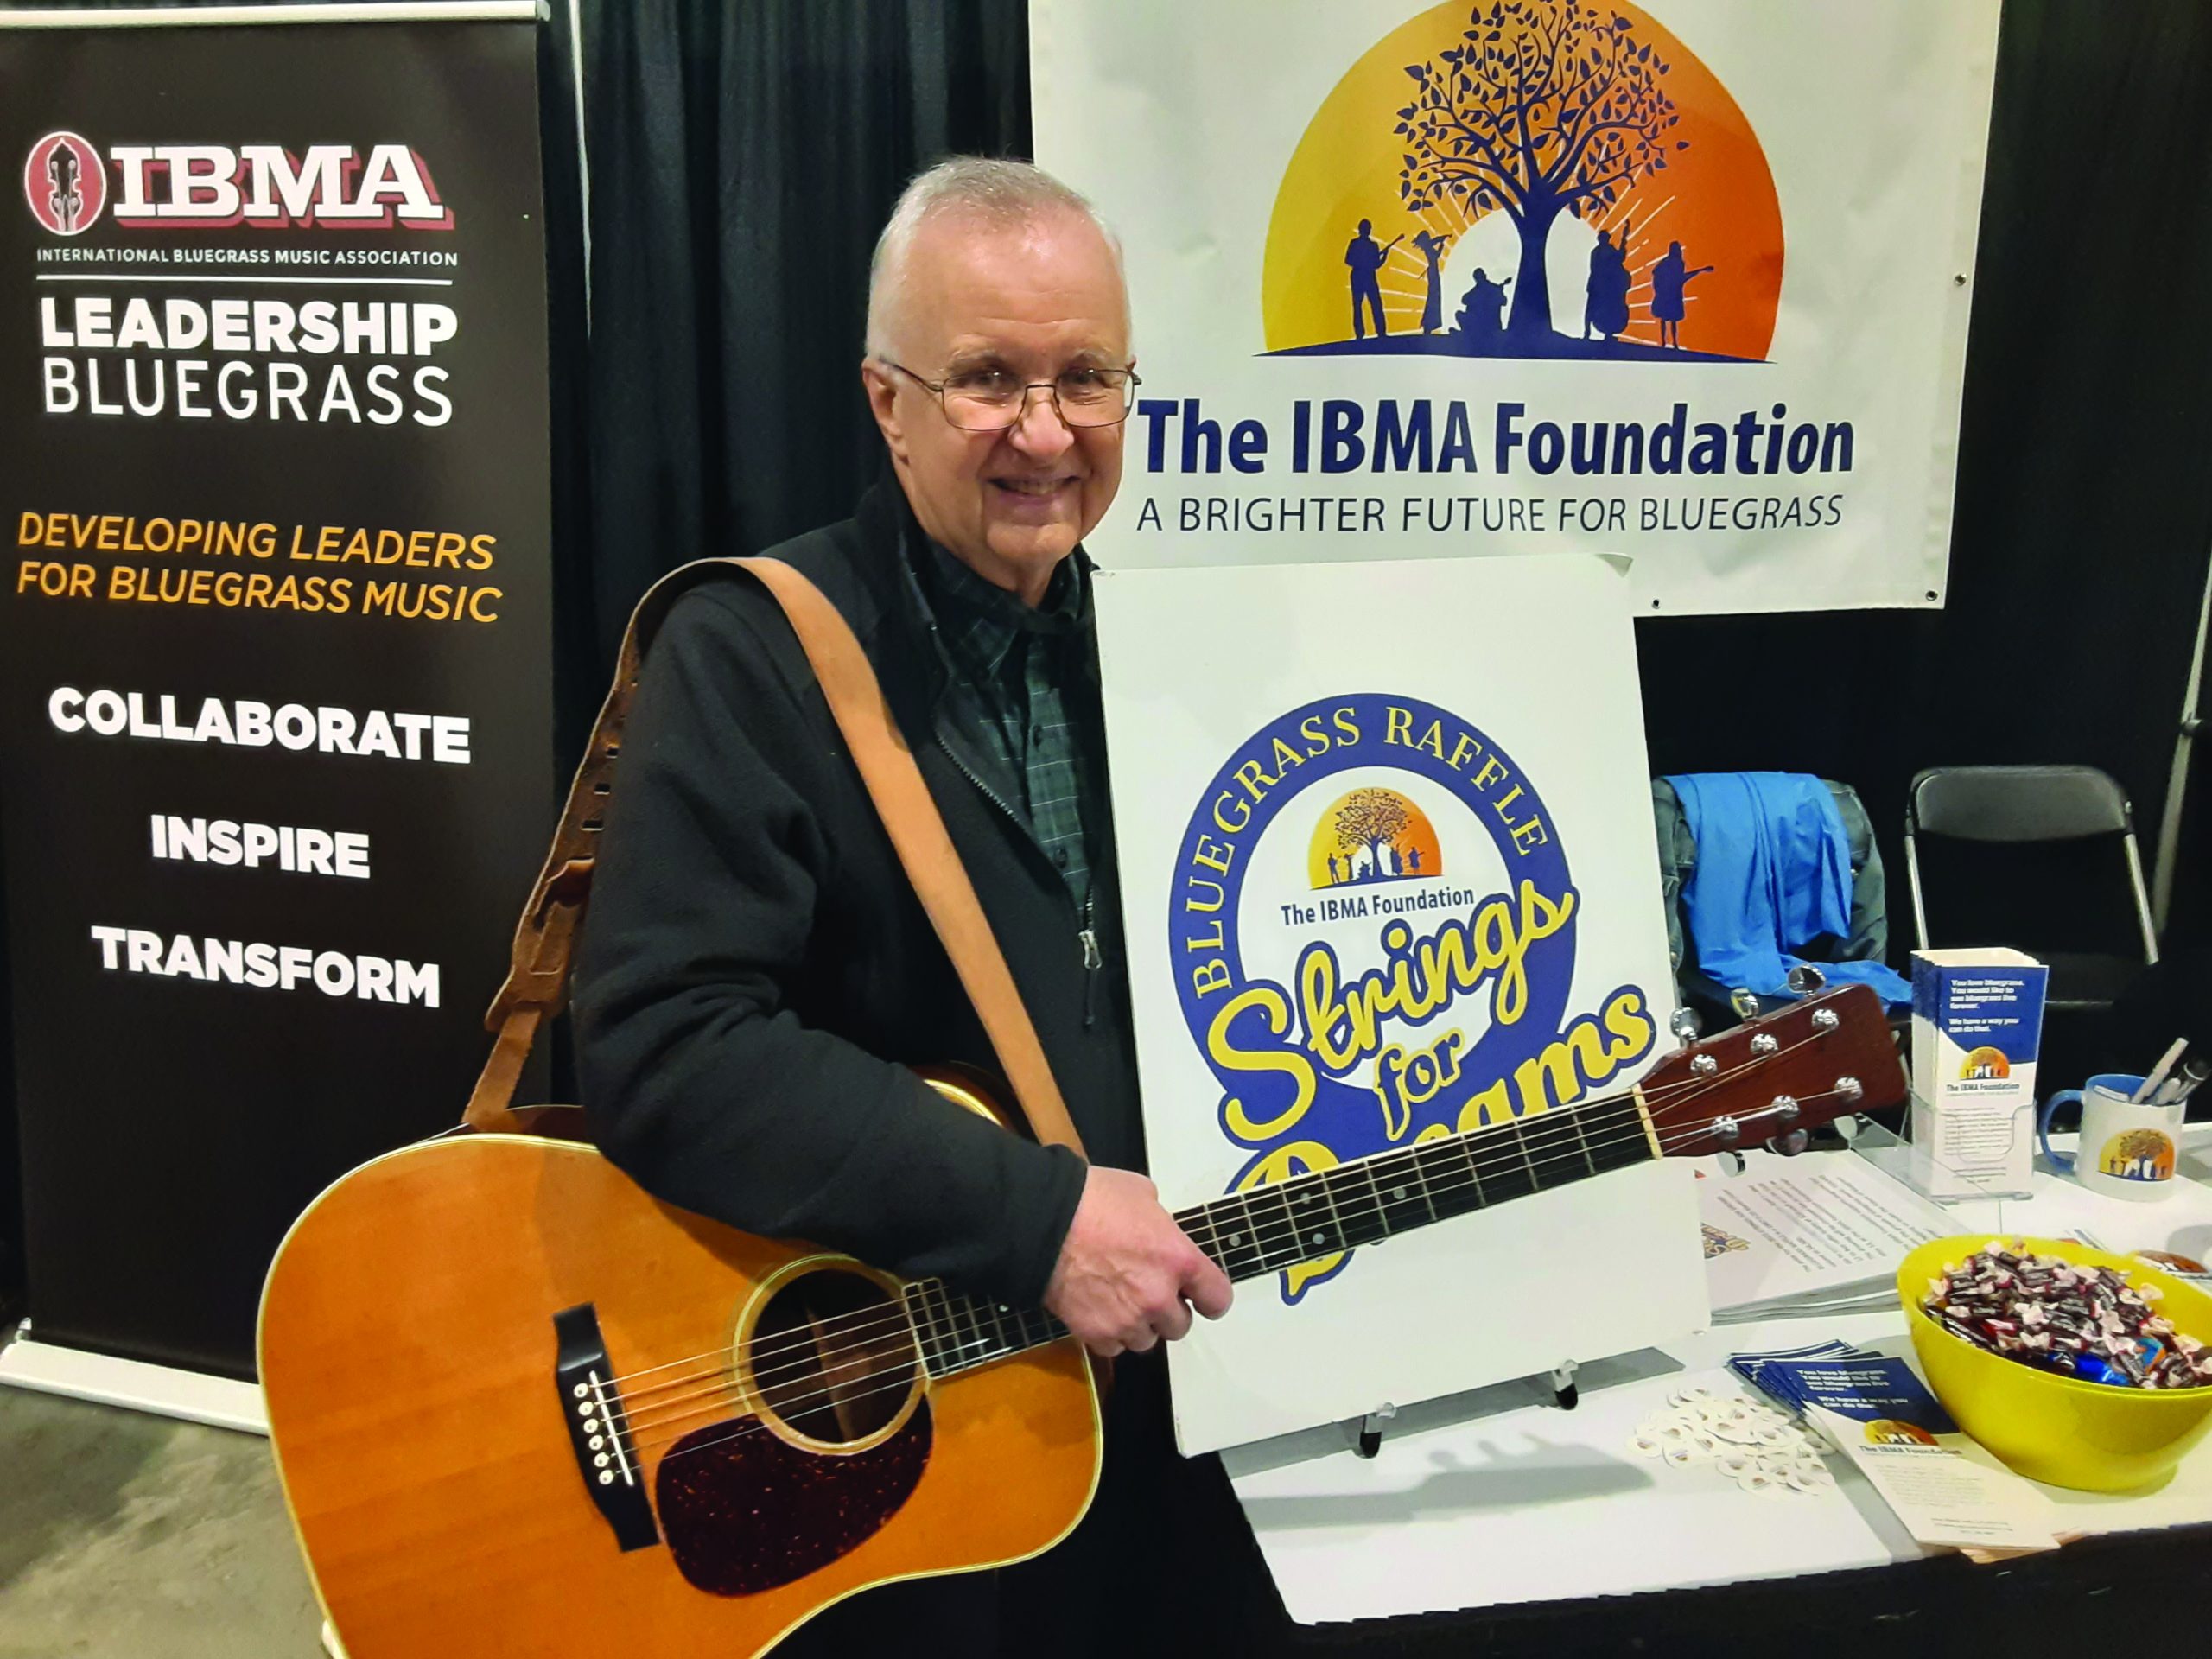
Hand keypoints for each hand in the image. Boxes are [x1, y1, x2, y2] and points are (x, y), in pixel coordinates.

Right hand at [1042, 1165, 1232, 1357]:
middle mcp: (1159, 1296)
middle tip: (1147, 1291)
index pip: (1218, 1299)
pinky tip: (1097, 1308)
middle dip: (1167, 1311)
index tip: (1202, 1298)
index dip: (1210, 1299)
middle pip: (1180, 1326)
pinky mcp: (1096, 1333)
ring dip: (1138, 1324)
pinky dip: (1108, 1333)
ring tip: (1117, 1299)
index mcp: (1179, 1259)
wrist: (1043, 1222)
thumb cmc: (1092, 1199)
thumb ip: (1160, 1222)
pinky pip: (1113, 1346)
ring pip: (1146, 1340)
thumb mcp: (1142, 1194)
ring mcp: (1128, 1319)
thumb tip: (1158, 1231)